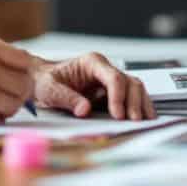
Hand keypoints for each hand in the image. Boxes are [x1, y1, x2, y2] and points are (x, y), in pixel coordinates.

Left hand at [30, 52, 155, 119]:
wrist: (42, 82)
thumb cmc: (45, 81)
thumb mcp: (49, 89)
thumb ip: (66, 98)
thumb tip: (85, 110)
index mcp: (91, 62)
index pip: (113, 77)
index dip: (118, 96)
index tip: (118, 114)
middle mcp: (104, 69)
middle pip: (129, 82)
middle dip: (133, 102)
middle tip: (132, 122)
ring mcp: (110, 80)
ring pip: (135, 88)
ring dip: (141, 105)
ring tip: (144, 122)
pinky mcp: (112, 93)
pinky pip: (132, 97)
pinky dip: (139, 107)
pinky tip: (144, 119)